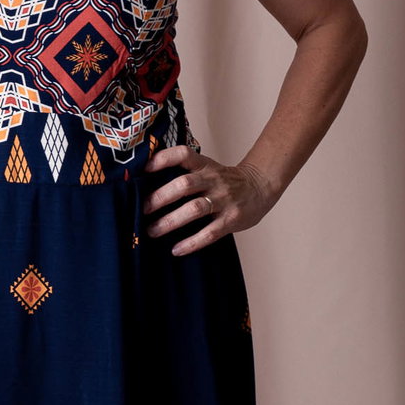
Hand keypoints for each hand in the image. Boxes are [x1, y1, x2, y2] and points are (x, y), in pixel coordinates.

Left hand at [142, 146, 276, 254]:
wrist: (261, 186)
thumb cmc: (226, 181)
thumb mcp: (208, 168)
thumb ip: (186, 174)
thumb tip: (148, 188)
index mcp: (205, 165)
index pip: (183, 154)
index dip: (163, 159)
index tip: (144, 170)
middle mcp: (213, 180)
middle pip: (184, 184)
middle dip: (160, 197)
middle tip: (142, 210)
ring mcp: (224, 199)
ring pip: (194, 209)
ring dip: (171, 221)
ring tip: (153, 231)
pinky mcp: (232, 219)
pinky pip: (210, 232)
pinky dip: (192, 242)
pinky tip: (177, 249)